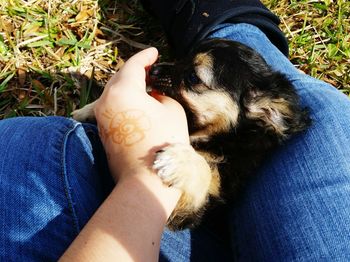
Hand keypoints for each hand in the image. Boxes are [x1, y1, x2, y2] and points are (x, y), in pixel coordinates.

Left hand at [94, 47, 188, 180]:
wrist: (146, 178)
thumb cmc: (164, 142)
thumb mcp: (171, 110)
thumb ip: (161, 96)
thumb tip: (152, 97)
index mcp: (123, 90)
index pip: (134, 65)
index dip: (146, 56)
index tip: (155, 52)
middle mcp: (106, 101)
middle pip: (120, 77)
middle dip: (136, 70)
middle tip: (150, 67)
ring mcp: (102, 118)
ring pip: (114, 93)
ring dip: (129, 86)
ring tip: (144, 84)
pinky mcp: (103, 132)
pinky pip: (113, 108)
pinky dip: (124, 101)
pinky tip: (137, 104)